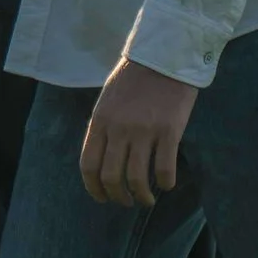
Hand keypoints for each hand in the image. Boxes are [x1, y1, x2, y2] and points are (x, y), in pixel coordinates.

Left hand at [79, 58, 198, 208]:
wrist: (164, 56)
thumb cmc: (135, 77)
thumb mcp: (108, 99)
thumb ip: (103, 127)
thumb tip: (101, 159)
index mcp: (100, 120)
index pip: (88, 165)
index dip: (94, 188)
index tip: (102, 198)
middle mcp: (119, 129)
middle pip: (112, 177)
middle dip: (118, 197)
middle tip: (127, 201)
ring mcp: (144, 131)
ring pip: (137, 179)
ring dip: (142, 196)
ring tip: (147, 199)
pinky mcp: (169, 131)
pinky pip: (165, 169)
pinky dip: (165, 183)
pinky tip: (167, 184)